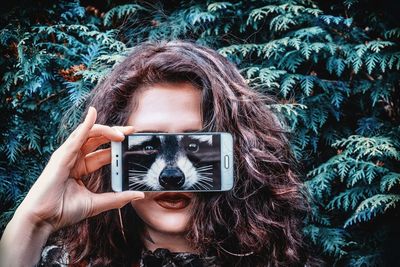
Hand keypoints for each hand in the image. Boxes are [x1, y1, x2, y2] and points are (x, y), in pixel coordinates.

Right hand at [14, 106, 143, 232]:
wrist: (43, 219)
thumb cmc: (63, 211)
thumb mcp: (96, 203)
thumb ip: (117, 198)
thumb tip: (138, 195)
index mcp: (81, 168)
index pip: (103, 153)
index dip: (118, 147)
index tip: (133, 144)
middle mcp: (74, 158)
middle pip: (98, 139)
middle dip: (116, 133)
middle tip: (132, 131)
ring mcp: (67, 155)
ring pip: (89, 134)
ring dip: (107, 130)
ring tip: (123, 132)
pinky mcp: (62, 156)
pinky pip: (76, 136)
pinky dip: (85, 124)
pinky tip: (93, 114)